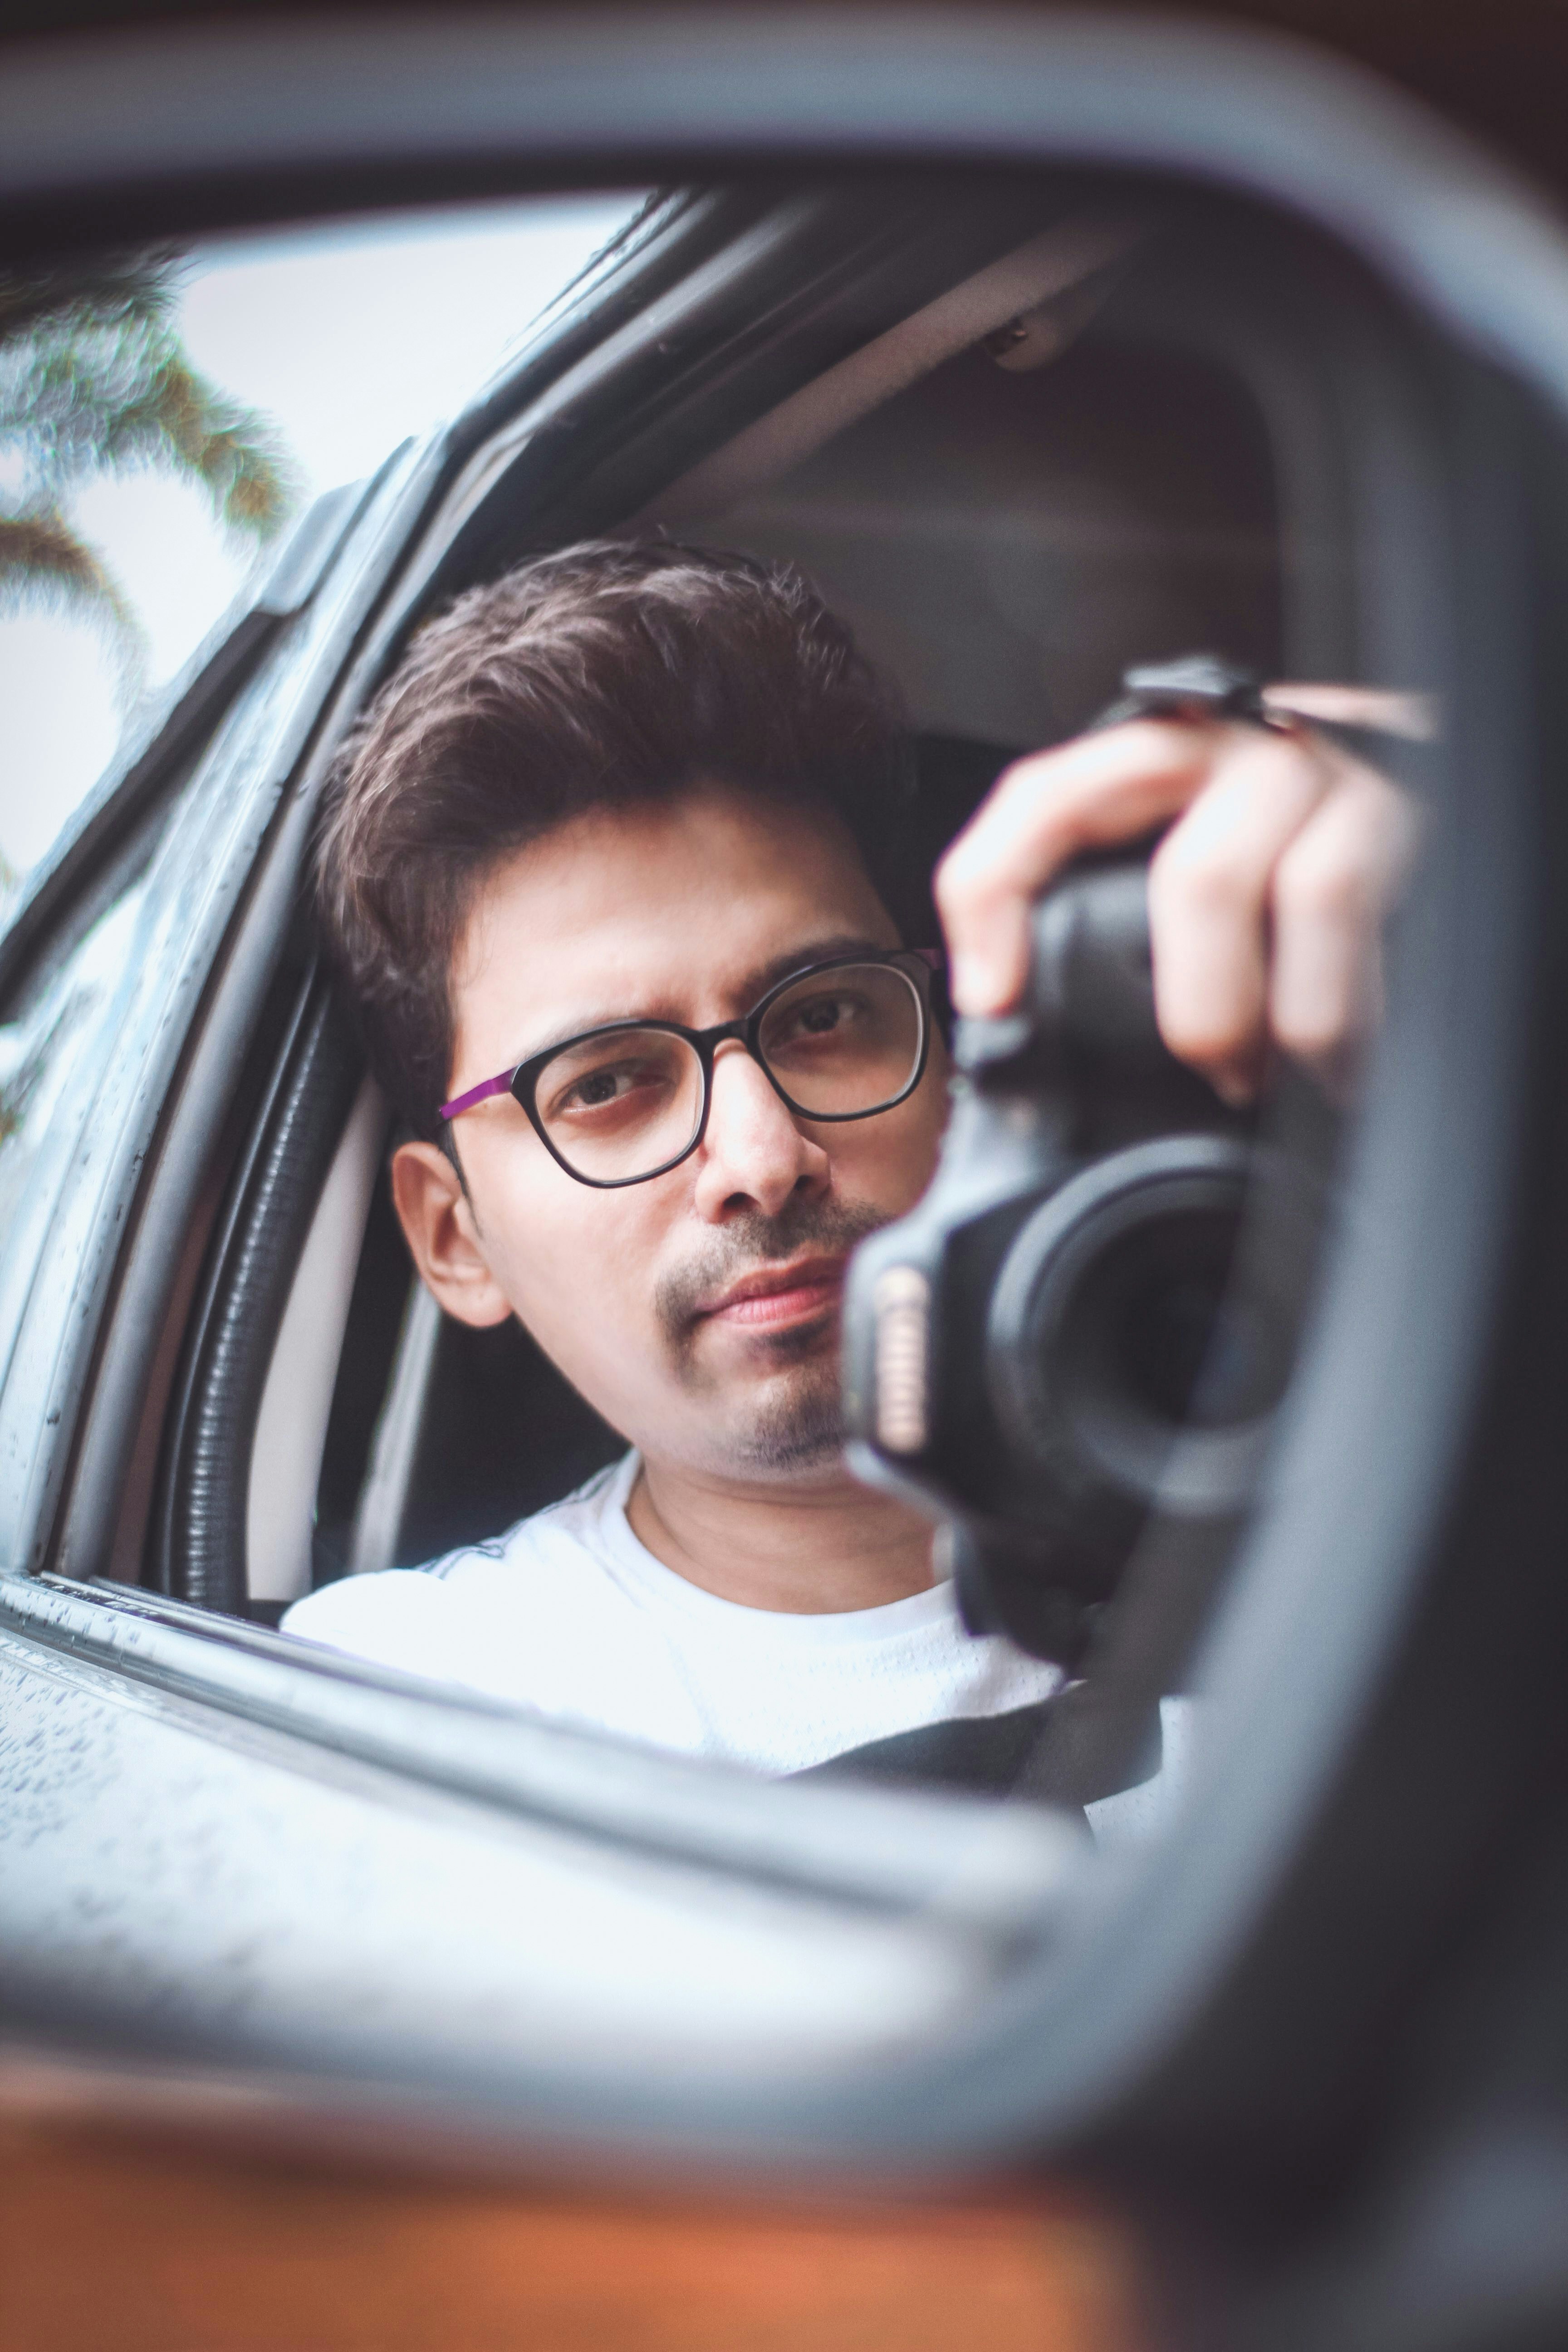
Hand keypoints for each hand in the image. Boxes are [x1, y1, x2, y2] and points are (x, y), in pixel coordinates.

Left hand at [933, 685, 1426, 1102]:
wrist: (1443, 782)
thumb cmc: (1286, 847)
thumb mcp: (1185, 856)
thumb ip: (1116, 917)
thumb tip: (1025, 1025)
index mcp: (1163, 753)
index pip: (1048, 796)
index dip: (1000, 892)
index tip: (990, 997)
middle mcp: (1246, 747)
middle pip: (1197, 872)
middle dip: (1202, 1004)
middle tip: (1207, 1066)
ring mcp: (1338, 775)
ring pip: (1307, 894)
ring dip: (1290, 1016)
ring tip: (1277, 1075)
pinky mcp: (1416, 808)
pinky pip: (1379, 913)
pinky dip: (1352, 1009)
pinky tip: (1344, 1059)